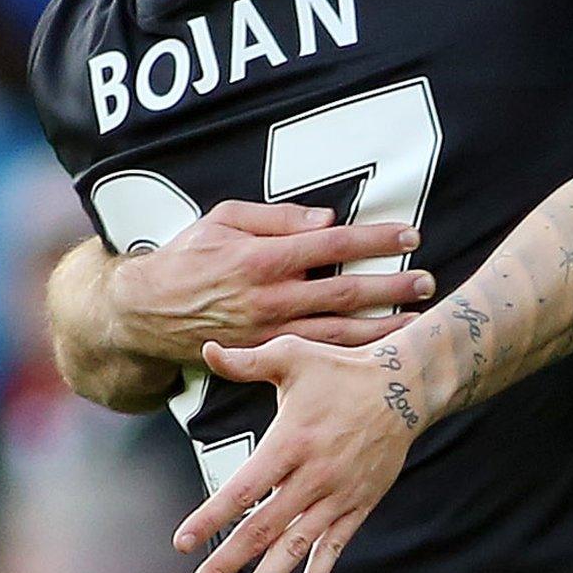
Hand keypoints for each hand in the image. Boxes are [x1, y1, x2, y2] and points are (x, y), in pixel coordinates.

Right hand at [113, 202, 435, 363]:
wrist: (143, 313)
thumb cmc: (186, 256)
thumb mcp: (223, 219)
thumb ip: (277, 217)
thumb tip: (327, 218)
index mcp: (262, 257)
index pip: (332, 245)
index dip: (374, 240)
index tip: (410, 235)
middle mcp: (270, 298)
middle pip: (344, 292)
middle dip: (392, 287)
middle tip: (428, 280)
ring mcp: (268, 333)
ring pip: (337, 333)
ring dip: (381, 326)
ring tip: (418, 320)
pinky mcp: (263, 356)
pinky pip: (316, 356)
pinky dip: (350, 354)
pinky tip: (377, 351)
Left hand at [173, 338, 420, 572]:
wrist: (405, 387)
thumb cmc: (343, 370)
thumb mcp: (294, 355)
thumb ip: (248, 361)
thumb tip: (208, 349)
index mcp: (291, 442)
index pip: (242, 489)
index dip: (210, 518)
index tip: (183, 541)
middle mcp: (313, 475)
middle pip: (263, 528)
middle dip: (226, 562)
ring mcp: (337, 494)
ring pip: (296, 546)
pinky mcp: (358, 504)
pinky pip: (335, 546)